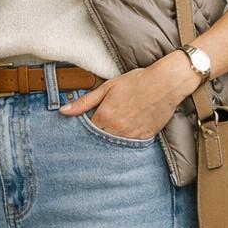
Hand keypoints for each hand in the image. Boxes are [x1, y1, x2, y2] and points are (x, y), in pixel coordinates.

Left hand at [58, 55, 196, 138]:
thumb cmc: (136, 82)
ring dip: (110, 143)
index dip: (82, 132)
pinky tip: (126, 135)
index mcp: (104, 117)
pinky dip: (126, 142)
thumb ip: (84, 102)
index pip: (86, 133)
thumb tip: (62, 111)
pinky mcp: (144, 138)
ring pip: (114, 146)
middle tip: (95, 137)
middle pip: (99, 142)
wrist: (165, 83)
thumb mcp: (107, 88)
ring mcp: (131, 136)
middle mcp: (116, 130)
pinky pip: (130, 146)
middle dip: (95, 141)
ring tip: (110, 136)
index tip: (81, 131)